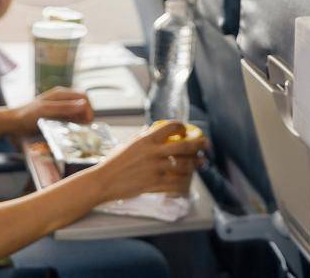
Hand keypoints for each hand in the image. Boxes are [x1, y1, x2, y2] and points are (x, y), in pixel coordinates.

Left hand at [12, 88, 93, 133]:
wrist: (12, 123)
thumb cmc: (27, 116)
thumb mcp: (45, 111)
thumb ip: (64, 108)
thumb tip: (84, 105)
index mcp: (61, 93)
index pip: (84, 96)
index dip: (89, 108)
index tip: (88, 122)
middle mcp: (62, 97)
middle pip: (83, 102)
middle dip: (87, 114)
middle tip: (84, 128)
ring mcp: (60, 105)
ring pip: (78, 110)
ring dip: (81, 119)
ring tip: (78, 130)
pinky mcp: (57, 113)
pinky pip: (71, 116)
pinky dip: (74, 122)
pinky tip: (70, 129)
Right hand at [92, 121, 206, 201]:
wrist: (103, 181)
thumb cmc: (113, 162)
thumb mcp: (128, 144)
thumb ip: (142, 137)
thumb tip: (151, 130)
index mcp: (146, 139)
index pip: (171, 126)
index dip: (183, 127)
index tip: (187, 130)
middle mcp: (153, 152)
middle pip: (184, 146)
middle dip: (199, 145)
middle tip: (206, 144)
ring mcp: (155, 168)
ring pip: (184, 165)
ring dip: (196, 163)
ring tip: (202, 162)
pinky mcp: (154, 183)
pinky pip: (175, 181)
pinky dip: (185, 180)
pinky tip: (189, 179)